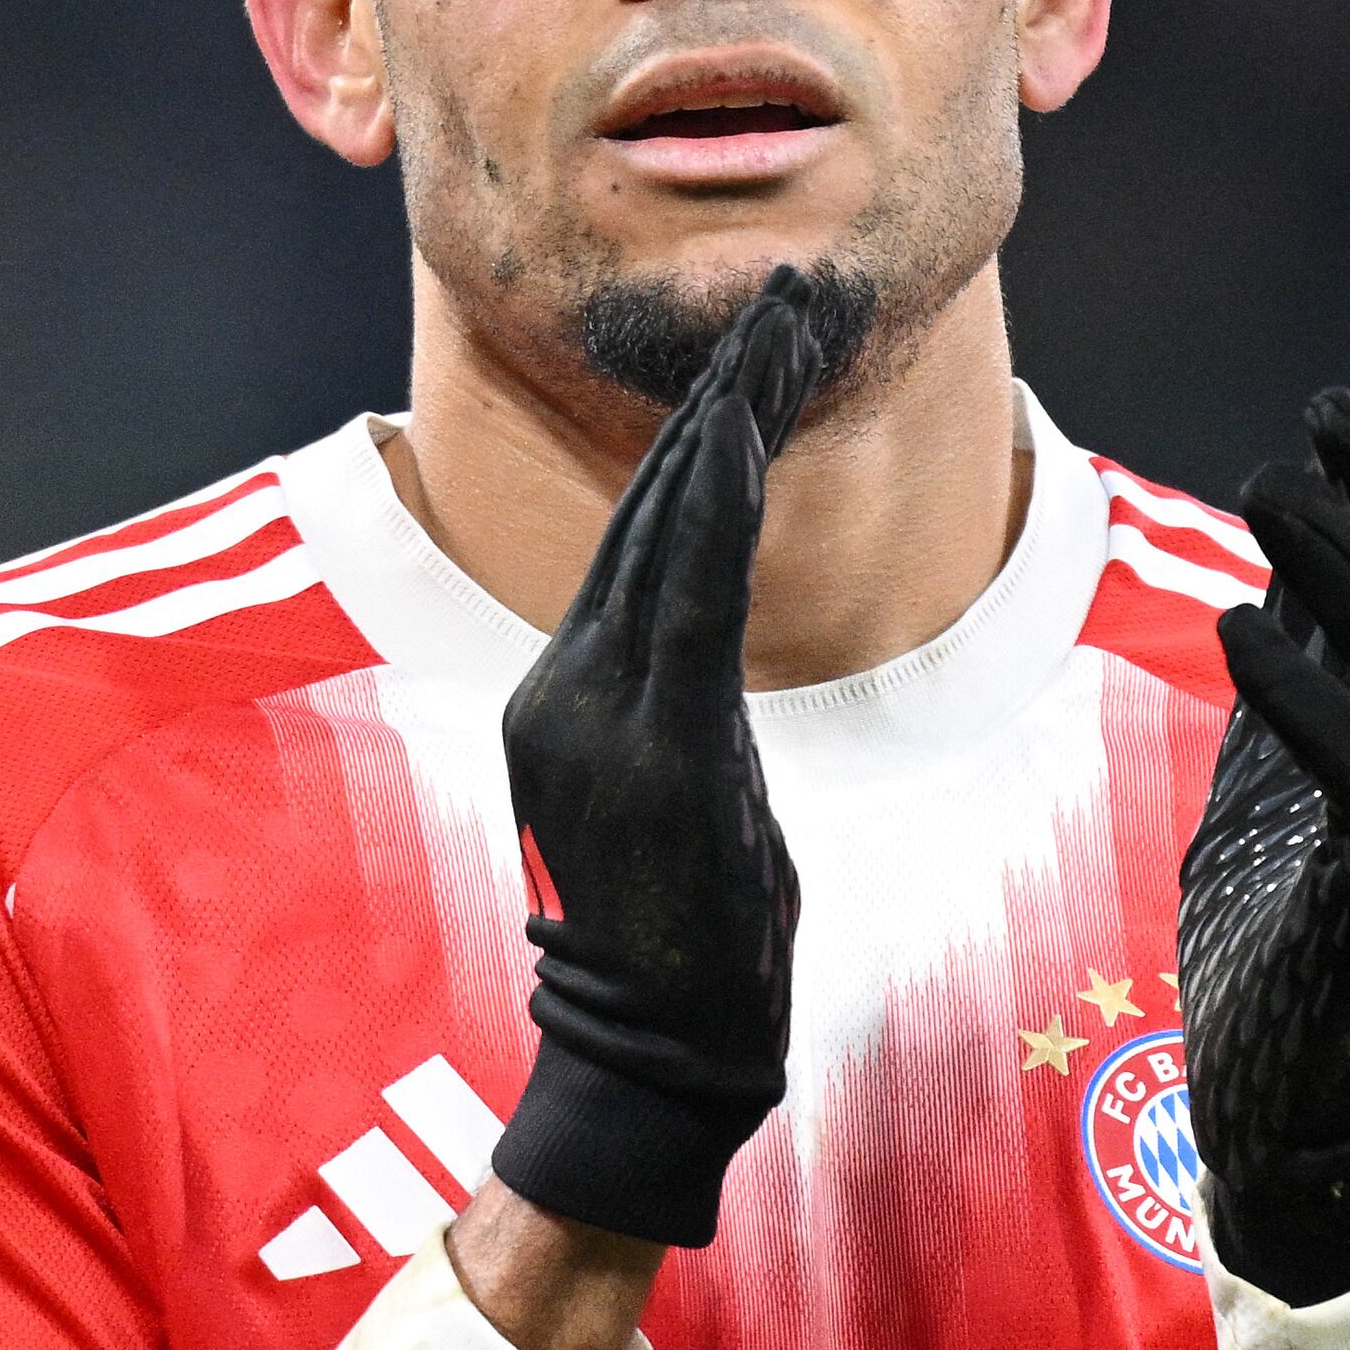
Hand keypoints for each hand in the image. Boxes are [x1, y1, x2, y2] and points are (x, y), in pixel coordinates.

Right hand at [482, 268, 845, 1249]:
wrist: (654, 1058)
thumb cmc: (687, 949)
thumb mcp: (681, 804)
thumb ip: (677, 712)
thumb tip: (704, 654)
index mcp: (567, 697)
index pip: (641, 538)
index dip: (699, 432)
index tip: (754, 347)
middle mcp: (564, 686)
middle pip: (651, 506)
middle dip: (724, 388)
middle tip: (785, 291)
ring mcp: (594, 711)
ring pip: (668, 527)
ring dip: (731, 412)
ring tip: (784, 320)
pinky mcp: (644, 740)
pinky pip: (687, 593)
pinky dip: (715, 498)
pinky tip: (743, 423)